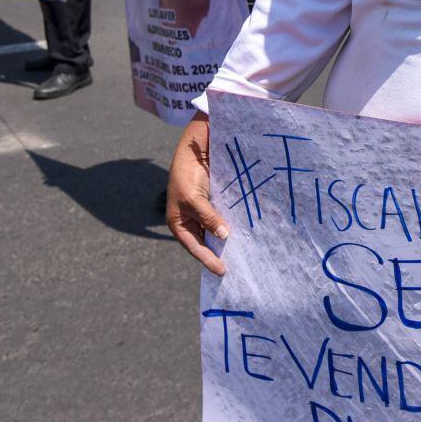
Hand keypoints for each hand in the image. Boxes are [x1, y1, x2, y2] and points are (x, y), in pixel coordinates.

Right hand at [165, 113, 228, 274]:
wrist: (194, 150)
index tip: (222, 271)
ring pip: (214, 232)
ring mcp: (201, 212)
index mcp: (178, 223)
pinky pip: (221, 219)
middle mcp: (189, 220)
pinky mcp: (212, 204)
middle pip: (204, 242)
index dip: (208, 259)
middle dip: (217, 254)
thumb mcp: (194, 199)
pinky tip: (241, 234)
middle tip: (234, 268)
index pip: (194, 247)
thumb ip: (208, 218)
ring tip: (241, 255)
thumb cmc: (187, 175)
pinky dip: (229, 226)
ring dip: (225, 241)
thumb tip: (223, 236)